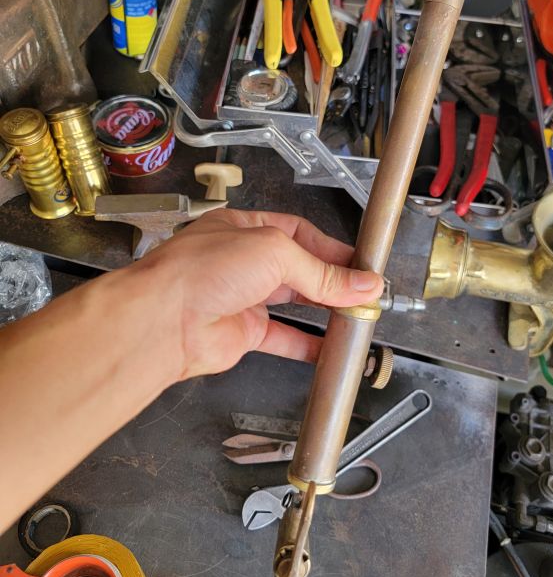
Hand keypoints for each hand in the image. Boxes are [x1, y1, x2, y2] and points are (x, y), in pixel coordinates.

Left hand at [140, 208, 382, 380]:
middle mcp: (243, 261)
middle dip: (333, 280)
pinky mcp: (242, 332)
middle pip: (300, 268)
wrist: (164, 320)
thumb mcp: (274, 253)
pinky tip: (328, 348)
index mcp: (246, 228)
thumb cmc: (200, 270)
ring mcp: (242, 297)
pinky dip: (307, 344)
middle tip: (364, 291)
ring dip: (325, 309)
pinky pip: (282, 338)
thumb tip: (360, 283)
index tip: (361, 266)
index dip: (332, 249)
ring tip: (355, 315)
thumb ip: (321, 272)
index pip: (300, 234)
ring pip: (293, 303)